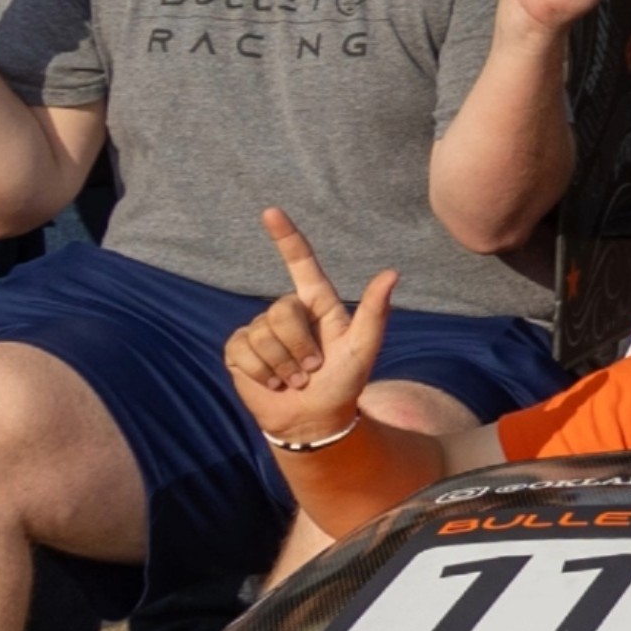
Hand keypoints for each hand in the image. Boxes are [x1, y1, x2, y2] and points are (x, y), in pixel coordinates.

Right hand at [224, 207, 395, 452]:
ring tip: (295, 378)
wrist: (315, 418)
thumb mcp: (364, 348)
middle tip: (312, 369)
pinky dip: (262, 373)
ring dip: (284, 365)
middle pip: (282, 311)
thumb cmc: (344, 382)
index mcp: (317, 305)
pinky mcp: (239, 350)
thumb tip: (391, 273)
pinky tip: (273, 383)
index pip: (301, 264)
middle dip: (300, 346)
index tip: (271, 211)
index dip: (286, 238)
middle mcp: (286, 313)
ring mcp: (260, 330)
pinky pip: (243, 351)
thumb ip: (375, 311)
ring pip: (263, 334)